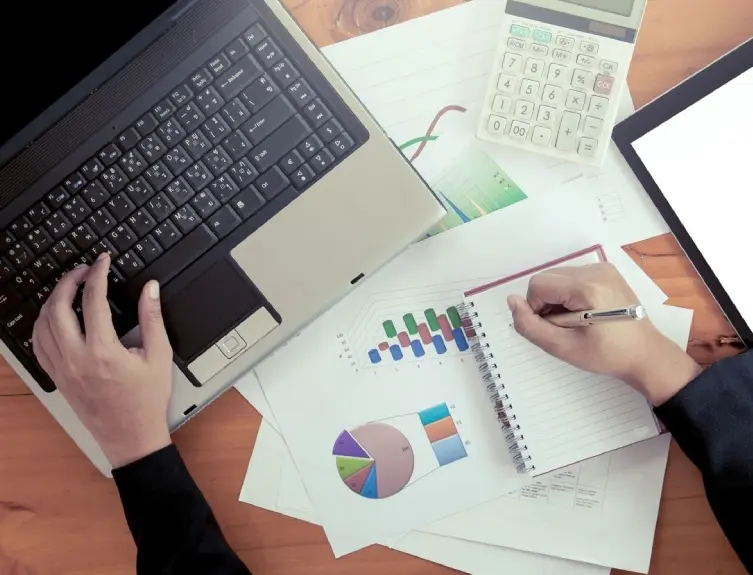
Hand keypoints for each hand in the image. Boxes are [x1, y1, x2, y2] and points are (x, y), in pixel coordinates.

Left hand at [32, 253, 173, 467]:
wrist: (131, 437)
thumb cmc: (146, 400)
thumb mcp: (159, 356)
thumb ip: (152, 318)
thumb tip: (150, 289)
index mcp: (104, 351)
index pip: (93, 300)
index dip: (97, 274)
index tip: (102, 261)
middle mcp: (77, 359)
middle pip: (58, 307)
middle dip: (68, 281)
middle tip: (83, 270)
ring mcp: (63, 370)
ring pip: (42, 325)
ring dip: (53, 300)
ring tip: (69, 288)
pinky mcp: (57, 378)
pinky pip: (39, 345)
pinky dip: (43, 324)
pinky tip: (54, 317)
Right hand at [507, 263, 700, 405]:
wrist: (645, 354)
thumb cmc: (606, 355)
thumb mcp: (562, 347)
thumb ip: (530, 325)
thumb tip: (512, 301)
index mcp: (588, 288)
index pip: (538, 285)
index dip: (536, 308)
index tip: (551, 328)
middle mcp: (596, 270)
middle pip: (547, 278)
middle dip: (546, 303)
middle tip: (563, 327)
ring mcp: (603, 268)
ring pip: (558, 277)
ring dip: (556, 299)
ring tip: (574, 321)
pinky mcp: (607, 271)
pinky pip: (572, 277)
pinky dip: (569, 294)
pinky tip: (583, 312)